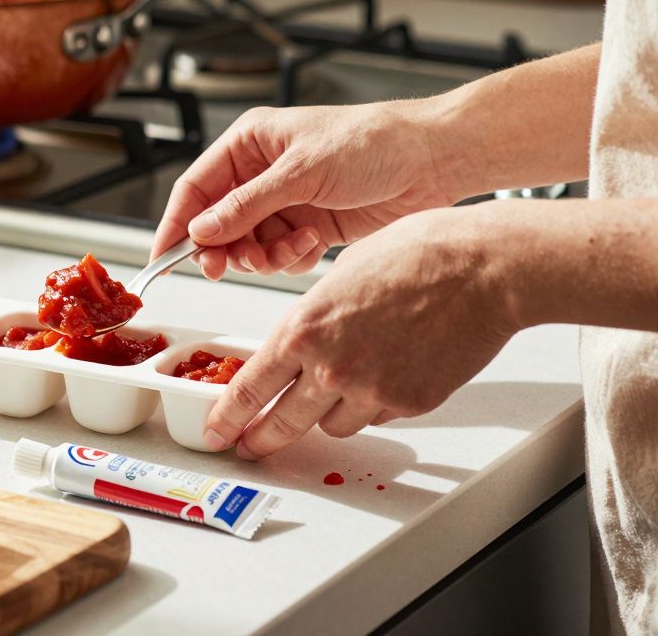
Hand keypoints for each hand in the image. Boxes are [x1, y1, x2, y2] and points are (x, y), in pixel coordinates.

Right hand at [152, 101, 460, 278]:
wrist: (433, 160)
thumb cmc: (374, 142)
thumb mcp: (302, 172)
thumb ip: (247, 205)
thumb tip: (201, 230)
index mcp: (249, 144)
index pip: (195, 188)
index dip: (176, 224)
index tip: (162, 259)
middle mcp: (261, 174)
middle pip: (217, 224)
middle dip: (226, 248)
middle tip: (231, 265)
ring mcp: (285, 202)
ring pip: (248, 245)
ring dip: (264, 255)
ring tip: (292, 247)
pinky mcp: (309, 226)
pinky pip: (280, 255)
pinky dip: (292, 257)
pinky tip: (315, 243)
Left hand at [202, 205, 523, 457]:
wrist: (483, 269)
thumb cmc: (418, 255)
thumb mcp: (338, 276)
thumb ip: (311, 319)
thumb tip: (297, 342)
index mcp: (304, 329)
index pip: (250, 388)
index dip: (227, 416)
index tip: (217, 430)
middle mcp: (331, 366)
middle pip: (281, 423)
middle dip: (261, 438)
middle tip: (250, 445)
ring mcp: (371, 391)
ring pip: (331, 425)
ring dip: (326, 413)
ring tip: (344, 383)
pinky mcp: (409, 404)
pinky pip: (376, 417)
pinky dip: (373, 404)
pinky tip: (388, 371)